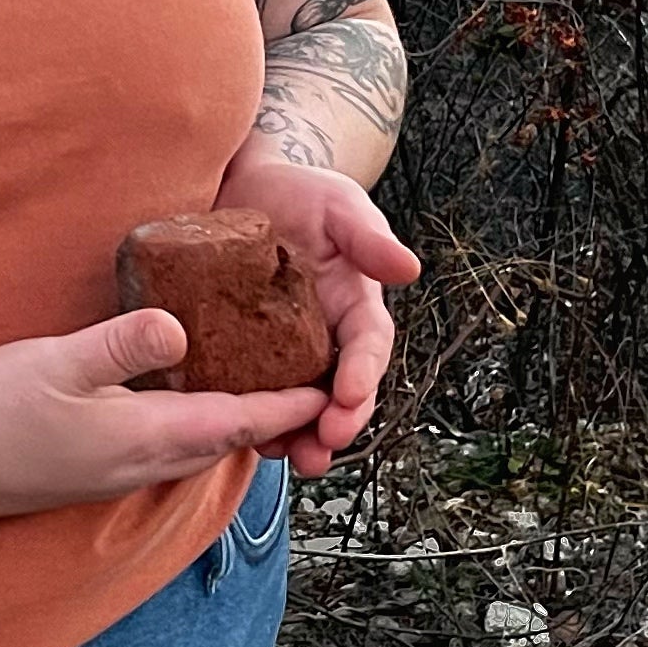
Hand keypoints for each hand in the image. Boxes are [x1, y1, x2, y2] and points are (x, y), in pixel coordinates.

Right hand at [0, 309, 330, 524]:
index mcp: (142, 437)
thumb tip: (179, 323)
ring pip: (196, 447)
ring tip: (259, 381)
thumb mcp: (55, 362)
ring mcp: (115, 474)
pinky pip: (165, 448)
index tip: (329, 385)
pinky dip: (193, 424)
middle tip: (307, 375)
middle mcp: (139, 464)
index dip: (286, 404)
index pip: (236, 421)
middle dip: (271, 415)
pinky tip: (184, 396)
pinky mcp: (93, 471)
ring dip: (232, 421)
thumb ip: (121, 344)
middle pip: (226, 440)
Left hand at [214, 149, 420, 475]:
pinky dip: (250, 416)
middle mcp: (325, 337)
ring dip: (295, 436)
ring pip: (298, 404)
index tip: (350, 397)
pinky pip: (250, 391)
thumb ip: (368, 237)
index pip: (368, 347)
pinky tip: (238, 435)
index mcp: (355, 307)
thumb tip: (409, 267)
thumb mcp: (339, 206)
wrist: (247, 188)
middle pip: (338, 392)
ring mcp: (284, 349)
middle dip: (334, 425)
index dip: (363, 375)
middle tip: (321, 449)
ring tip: (285, 458)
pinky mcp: (244, 351)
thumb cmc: (302, 194)